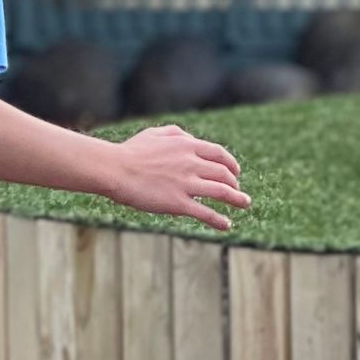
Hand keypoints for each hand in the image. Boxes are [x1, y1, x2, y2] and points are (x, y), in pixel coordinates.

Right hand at [104, 122, 250, 229]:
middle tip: (238, 190)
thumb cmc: (131, 152)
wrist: (115, 169)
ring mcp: (186, 184)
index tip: (236, 172)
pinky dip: (219, 220)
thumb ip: (177, 134)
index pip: (219, 154)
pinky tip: (227, 225)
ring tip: (245, 204)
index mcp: (187, 146)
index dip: (231, 164)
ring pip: (222, 192)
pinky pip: (205, 212)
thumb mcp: (156, 134)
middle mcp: (191, 164)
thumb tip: (191, 139)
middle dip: (235, 183)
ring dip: (237, 199)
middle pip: (224, 174)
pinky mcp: (178, 203)